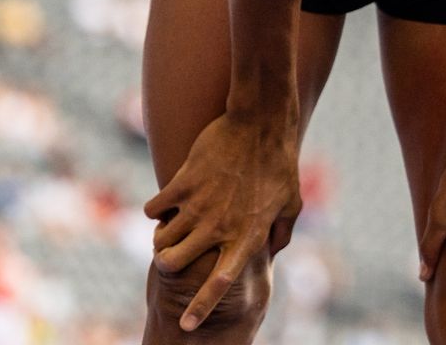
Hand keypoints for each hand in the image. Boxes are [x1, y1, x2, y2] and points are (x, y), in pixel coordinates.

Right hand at [144, 110, 302, 330]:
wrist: (260, 122)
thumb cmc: (280, 162)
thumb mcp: (292, 202)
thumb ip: (281, 233)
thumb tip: (272, 253)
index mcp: (247, 236)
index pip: (219, 282)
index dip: (201, 307)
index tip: (185, 326)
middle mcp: (220, 227)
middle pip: (174, 264)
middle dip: (167, 264)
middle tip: (171, 253)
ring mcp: (199, 206)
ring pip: (161, 240)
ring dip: (161, 237)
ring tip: (171, 226)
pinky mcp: (183, 184)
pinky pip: (153, 209)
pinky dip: (155, 210)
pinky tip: (167, 202)